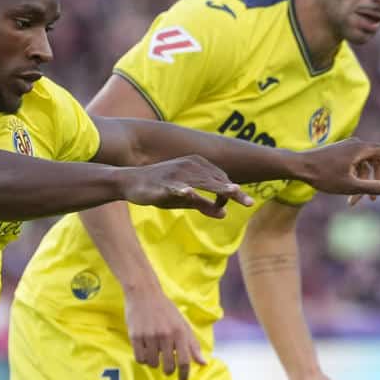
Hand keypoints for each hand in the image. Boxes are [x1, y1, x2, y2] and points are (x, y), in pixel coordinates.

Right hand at [123, 155, 253, 216]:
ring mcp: (176, 173)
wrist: (129, 182)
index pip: (221, 179)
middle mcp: (189, 166)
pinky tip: (190, 193)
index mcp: (197, 166)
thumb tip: (224, 214)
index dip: (229, 194)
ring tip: (231, 192)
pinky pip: (175, 187)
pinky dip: (183, 190)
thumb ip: (204, 205)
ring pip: (200, 182)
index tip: (235, 205)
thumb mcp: (184, 199)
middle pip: (216, 180)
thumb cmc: (159, 190)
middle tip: (249, 202)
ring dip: (216, 187)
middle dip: (232, 192)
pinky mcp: (162, 183)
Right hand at [124, 285, 203, 379]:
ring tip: (155, 353)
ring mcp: (149, 336)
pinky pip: (140, 358)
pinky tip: (145, 351)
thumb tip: (203, 363)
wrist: (144, 293)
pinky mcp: (135, 336)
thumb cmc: (166, 310)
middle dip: (169, 371)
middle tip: (167, 368)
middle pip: (168, 366)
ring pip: (153, 364)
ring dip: (154, 363)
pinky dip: (143, 359)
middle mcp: (166, 335)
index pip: (185, 361)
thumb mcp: (183, 325)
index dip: (184, 375)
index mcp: (180, 332)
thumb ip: (193, 345)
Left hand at [291, 139, 379, 200]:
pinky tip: (347, 196)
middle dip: (378, 180)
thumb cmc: (323, 176)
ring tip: (355, 202)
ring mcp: (348, 148)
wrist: (299, 167)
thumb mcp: (350, 185)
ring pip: (365, 166)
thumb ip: (372, 187)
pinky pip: (355, 165)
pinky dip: (355, 179)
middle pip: (378, 160)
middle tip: (374, 198)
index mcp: (361, 148)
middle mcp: (356, 145)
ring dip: (364, 183)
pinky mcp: (340, 154)